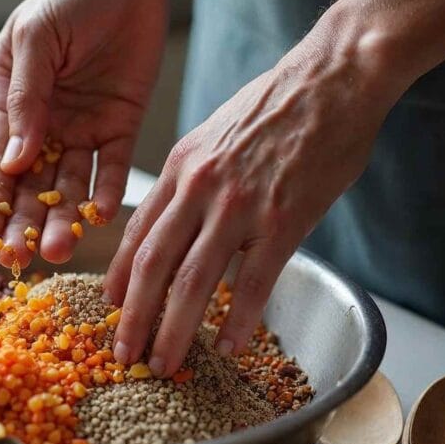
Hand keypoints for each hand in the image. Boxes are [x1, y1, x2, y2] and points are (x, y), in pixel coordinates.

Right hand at [0, 0, 167, 267]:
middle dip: (24, 222)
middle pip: (30, 186)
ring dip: (64, 217)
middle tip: (22, 258)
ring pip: (69, 185)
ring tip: (62, 247)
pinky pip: (112, 167)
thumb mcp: (36, 37)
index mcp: (9, 104)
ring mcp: (82, 129)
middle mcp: (43, 125)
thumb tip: (12, 159)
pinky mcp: (120, 127)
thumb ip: (26, 97)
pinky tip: (103, 214)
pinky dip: (108, 191)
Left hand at [104, 32, 395, 375]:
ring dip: (173, 331)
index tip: (111, 306)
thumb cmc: (277, 104)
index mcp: (180, 166)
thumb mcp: (215, 133)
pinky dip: (237, 322)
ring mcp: (239, 205)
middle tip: (123, 353)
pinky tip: (229, 347)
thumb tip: (183, 220)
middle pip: (151, 264)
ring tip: (163, 364)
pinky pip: (252, 284)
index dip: (120, 276)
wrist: (332, 79)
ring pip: (192, 282)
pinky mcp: (283, 220)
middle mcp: (199, 187)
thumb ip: (194, 178)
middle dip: (133, 316)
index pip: (137, 231)